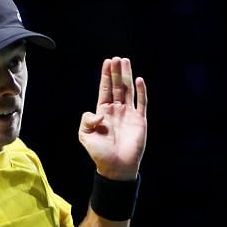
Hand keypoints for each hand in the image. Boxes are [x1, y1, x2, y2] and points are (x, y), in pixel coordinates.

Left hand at [78, 57, 146, 179]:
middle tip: (117, 58)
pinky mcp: (140, 120)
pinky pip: (142, 103)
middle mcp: (117, 110)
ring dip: (127, 76)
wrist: (116, 168)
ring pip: (129, 90)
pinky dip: (141, 92)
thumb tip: (98, 112)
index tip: (107, 62)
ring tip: (126, 62)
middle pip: (117, 86)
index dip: (106, 76)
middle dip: (117, 72)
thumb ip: (86, 120)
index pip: (105, 89)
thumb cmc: (100, 154)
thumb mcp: (85, 136)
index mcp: (103, 112)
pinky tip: (139, 80)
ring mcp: (129, 114)